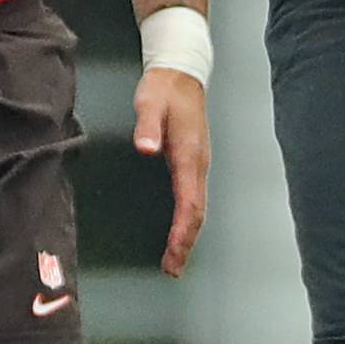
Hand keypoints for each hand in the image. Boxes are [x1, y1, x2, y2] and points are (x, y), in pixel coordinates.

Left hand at [134, 69, 208, 276]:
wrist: (181, 74)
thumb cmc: (163, 89)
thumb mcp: (149, 102)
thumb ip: (146, 125)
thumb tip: (146, 149)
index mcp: (189, 154)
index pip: (190, 201)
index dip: (183, 230)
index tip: (174, 253)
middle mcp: (198, 164)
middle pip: (197, 212)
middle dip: (186, 243)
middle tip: (172, 270)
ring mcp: (198, 165)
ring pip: (197, 208)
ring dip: (188, 236)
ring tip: (174, 262)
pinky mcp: (192, 164)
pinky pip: (193, 200)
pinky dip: (187, 221)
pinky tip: (177, 233)